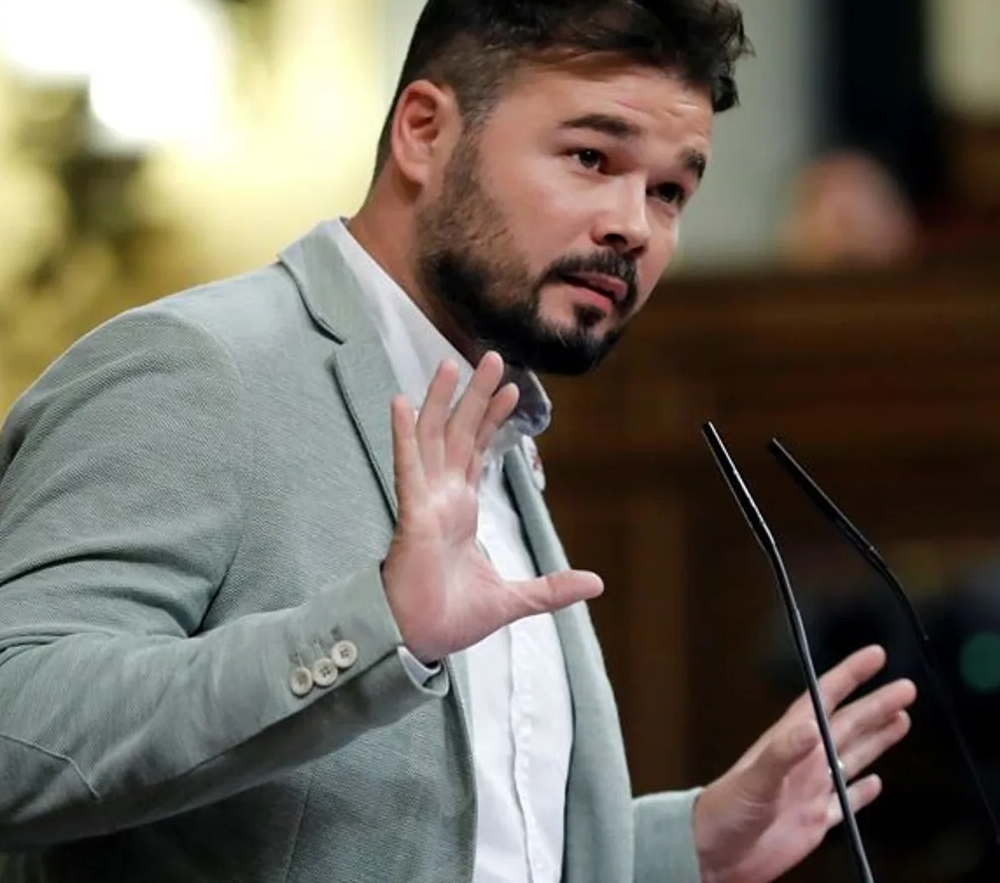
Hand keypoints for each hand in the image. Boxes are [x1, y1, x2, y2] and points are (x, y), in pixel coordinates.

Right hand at [381, 352, 603, 661]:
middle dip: (476, 396)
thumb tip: (596, 583)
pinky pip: (407, 467)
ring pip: (433, 438)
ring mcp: (425, 502)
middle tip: (493, 358)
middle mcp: (442, 498)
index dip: (492, 420)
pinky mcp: (411, 515)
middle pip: (459, 433)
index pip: (478, 452)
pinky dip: (404, 434)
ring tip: (451, 363)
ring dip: (441, 400)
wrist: (420, 641)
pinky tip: (402, 402)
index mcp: (461, 511)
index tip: (513, 391)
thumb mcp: (515, 600)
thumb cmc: (451, 618)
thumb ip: (552, 588)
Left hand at [692, 645, 915, 882]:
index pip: (825, 698)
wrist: (712, 855)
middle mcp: (804, 761)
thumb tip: (813, 727)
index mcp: (789, 742)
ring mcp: (810, 790)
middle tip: (906, 689)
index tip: (875, 655)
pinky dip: (862, 793)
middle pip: (849, 726)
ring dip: (877, 740)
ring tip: (901, 721)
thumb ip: (782, 753)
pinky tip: (876, 783)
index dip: (850, 675)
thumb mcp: (753, 779)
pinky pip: (846, 803)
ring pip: (853, 758)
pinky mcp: (814, 821)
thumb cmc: (722, 812)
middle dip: (877, 706)